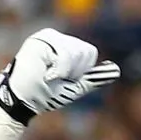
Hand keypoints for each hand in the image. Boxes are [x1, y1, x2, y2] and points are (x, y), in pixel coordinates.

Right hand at [0, 29, 119, 139]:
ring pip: (77, 53)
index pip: (90, 52)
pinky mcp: (39, 41)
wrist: (25, 102)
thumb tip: (115, 70)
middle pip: (86, 51)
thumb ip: (93, 77)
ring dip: (66, 72)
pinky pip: (65, 55)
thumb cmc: (47, 94)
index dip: (82, 71)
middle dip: (75, 72)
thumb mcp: (76, 86)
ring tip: (48, 76)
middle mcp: (55, 37)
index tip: (65, 79)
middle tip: (55, 78)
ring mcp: (46, 37)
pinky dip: (60, 70)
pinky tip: (45, 73)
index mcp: (64, 44)